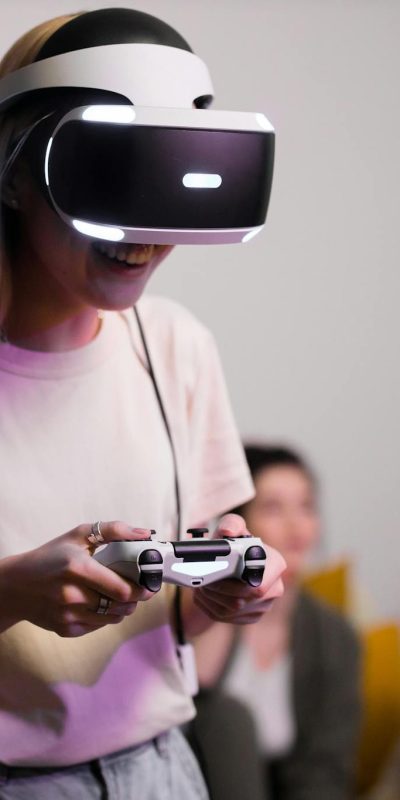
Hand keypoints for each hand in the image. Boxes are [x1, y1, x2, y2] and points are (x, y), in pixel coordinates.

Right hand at [1, 522, 154, 636]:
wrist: (16, 585)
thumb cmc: (51, 556)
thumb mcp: (79, 535)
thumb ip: (114, 531)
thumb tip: (145, 534)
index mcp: (79, 568)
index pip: (122, 588)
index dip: (142, 589)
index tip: (150, 584)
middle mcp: (72, 594)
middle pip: (121, 606)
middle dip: (135, 599)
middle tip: (138, 590)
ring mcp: (68, 614)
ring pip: (112, 618)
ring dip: (123, 609)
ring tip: (121, 596)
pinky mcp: (65, 629)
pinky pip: (97, 627)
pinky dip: (105, 617)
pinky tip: (100, 604)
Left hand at [193, 513, 285, 624]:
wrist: (231, 564)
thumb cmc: (233, 544)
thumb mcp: (231, 527)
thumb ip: (231, 523)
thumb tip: (228, 532)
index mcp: (275, 565)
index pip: (258, 586)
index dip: (233, 583)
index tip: (217, 572)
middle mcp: (275, 588)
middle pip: (241, 600)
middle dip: (218, 591)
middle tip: (202, 581)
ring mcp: (263, 606)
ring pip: (231, 611)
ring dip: (211, 599)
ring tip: (202, 585)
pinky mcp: (250, 617)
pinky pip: (226, 618)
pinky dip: (210, 607)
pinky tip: (206, 594)